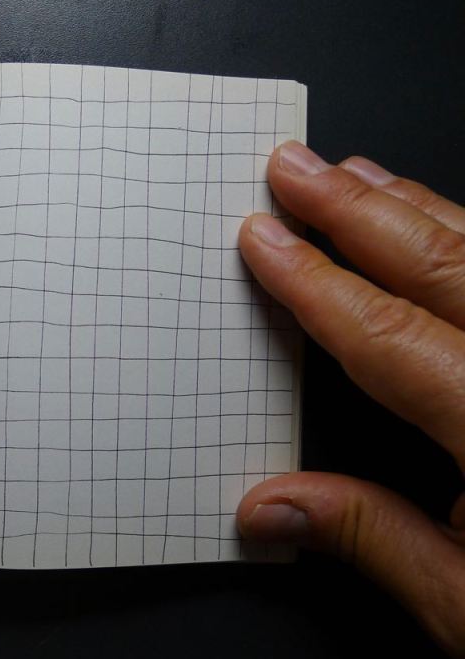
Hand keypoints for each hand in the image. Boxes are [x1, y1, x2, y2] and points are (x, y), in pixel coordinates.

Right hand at [236, 141, 464, 652]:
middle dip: (358, 210)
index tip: (262, 240)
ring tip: (354, 175)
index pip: (391, 337)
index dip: (315, 284)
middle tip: (295, 168)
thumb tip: (268, 508)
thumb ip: (373, 540)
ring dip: (415, 209)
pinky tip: (447, 223)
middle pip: (444, 267)